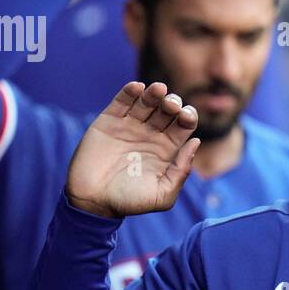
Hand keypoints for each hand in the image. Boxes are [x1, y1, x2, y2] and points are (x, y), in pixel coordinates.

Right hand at [65, 82, 200, 218]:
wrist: (92, 200)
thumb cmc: (129, 201)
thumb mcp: (163, 194)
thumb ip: (181, 170)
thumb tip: (196, 142)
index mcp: (167, 148)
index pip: (183, 125)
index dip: (188, 116)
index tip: (186, 116)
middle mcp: (150, 134)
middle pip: (167, 110)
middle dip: (172, 103)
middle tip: (171, 104)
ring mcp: (130, 126)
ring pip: (146, 102)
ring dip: (154, 93)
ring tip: (158, 90)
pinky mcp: (109, 121)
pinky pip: (121, 101)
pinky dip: (129, 91)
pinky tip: (137, 88)